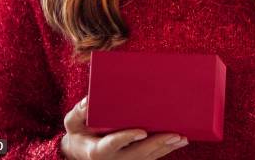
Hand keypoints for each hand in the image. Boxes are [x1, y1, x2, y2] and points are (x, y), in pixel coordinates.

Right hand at [61, 96, 188, 159]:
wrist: (80, 150)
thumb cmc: (78, 131)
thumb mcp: (72, 122)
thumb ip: (79, 112)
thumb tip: (88, 101)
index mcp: (97, 150)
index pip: (113, 144)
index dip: (127, 138)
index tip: (142, 131)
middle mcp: (113, 159)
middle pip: (137, 153)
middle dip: (156, 144)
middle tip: (174, 134)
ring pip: (147, 157)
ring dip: (165, 148)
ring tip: (182, 137)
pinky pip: (150, 157)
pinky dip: (164, 150)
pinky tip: (178, 142)